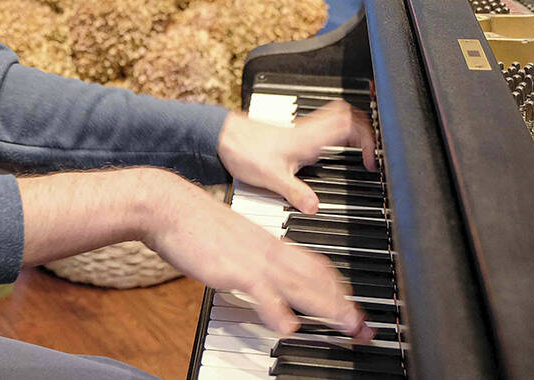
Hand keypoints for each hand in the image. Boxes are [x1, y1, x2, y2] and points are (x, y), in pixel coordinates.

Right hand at [138, 172, 372, 340]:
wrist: (170, 206)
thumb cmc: (195, 225)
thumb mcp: (233, 242)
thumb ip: (251, 261)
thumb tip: (263, 284)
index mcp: (270, 243)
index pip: (315, 265)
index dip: (338, 287)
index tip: (353, 306)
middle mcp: (269, 250)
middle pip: (318, 277)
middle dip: (344, 303)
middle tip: (364, 326)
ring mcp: (253, 259)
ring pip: (300, 284)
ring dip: (327, 307)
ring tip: (348, 326)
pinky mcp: (233, 269)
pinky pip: (262, 291)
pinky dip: (277, 311)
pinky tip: (289, 327)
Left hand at [217, 99, 375, 214]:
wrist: (220, 137)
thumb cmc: (242, 150)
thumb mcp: (272, 178)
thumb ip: (295, 192)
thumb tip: (314, 206)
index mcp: (309, 137)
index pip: (349, 125)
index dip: (366, 138)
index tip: (370, 160)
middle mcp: (307, 130)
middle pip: (347, 114)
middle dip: (365, 128)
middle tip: (371, 150)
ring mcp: (300, 129)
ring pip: (335, 117)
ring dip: (350, 129)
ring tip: (358, 149)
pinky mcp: (292, 134)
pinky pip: (322, 126)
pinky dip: (334, 134)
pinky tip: (328, 151)